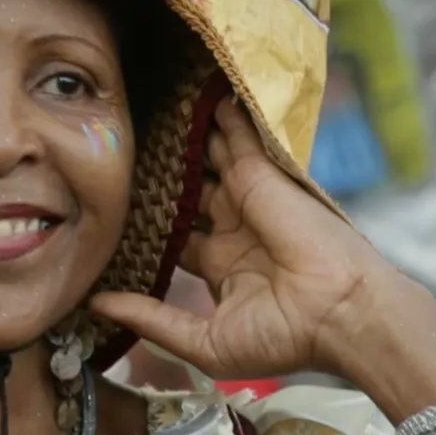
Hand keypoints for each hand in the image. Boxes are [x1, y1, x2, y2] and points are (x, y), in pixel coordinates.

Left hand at [92, 100, 392, 379]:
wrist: (338, 313)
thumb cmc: (281, 337)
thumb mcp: (205, 341)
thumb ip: (150, 319)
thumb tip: (97, 305)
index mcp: (220, 264)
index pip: (176, 235)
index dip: (150, 222)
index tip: (117, 210)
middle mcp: (231, 227)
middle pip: (190, 191)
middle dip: (165, 175)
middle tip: (128, 150)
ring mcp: (246, 198)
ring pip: (209, 159)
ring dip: (188, 138)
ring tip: (153, 111)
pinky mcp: (259, 175)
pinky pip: (236, 136)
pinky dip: (221, 114)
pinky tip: (196, 92)